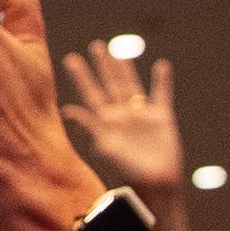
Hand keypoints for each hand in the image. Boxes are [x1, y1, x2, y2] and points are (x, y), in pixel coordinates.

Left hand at [53, 43, 183, 202]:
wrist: (155, 184)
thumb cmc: (127, 171)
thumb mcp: (105, 147)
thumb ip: (89, 126)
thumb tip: (67, 110)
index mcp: (105, 122)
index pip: (90, 93)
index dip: (82, 77)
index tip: (72, 58)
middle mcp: (122, 115)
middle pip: (110, 84)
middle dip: (103, 66)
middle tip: (96, 46)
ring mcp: (141, 116)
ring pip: (132, 85)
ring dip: (126, 68)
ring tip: (119, 52)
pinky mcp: (162, 118)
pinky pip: (162, 94)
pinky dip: (162, 81)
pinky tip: (162, 65)